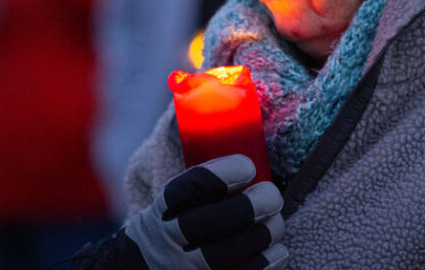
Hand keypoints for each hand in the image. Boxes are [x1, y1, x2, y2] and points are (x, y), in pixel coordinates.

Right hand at [128, 154, 286, 269]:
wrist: (147, 268)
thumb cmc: (176, 225)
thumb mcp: (175, 202)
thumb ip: (205, 185)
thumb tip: (252, 165)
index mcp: (162, 210)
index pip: (188, 188)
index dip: (223, 174)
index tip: (248, 166)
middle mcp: (168, 242)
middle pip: (213, 222)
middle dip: (252, 205)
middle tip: (272, 194)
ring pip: (231, 253)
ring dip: (265, 233)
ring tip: (276, 221)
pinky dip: (267, 261)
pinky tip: (276, 248)